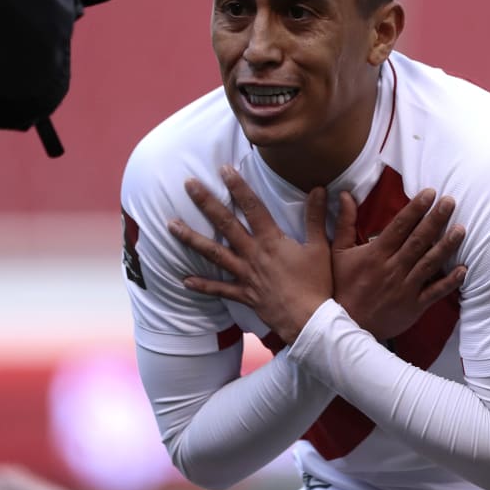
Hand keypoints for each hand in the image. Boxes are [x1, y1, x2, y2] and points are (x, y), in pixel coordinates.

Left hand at [168, 165, 331, 344]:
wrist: (310, 321)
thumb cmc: (316, 284)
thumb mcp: (319, 247)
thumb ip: (316, 217)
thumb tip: (319, 189)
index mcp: (271, 240)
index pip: (252, 207)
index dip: (238, 186)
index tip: (224, 169)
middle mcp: (253, 254)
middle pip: (225, 224)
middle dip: (206, 202)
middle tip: (188, 184)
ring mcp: (245, 274)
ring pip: (213, 253)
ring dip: (190, 238)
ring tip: (170, 225)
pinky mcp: (243, 294)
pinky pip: (219, 289)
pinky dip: (202, 285)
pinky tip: (184, 280)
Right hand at [331, 189, 465, 339]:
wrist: (344, 324)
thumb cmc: (340, 286)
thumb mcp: (337, 252)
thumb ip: (345, 223)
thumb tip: (344, 195)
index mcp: (376, 254)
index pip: (400, 226)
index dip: (415, 208)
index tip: (429, 193)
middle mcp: (393, 268)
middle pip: (419, 240)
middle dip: (436, 219)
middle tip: (450, 201)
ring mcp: (406, 287)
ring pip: (431, 263)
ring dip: (447, 245)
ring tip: (461, 228)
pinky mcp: (414, 306)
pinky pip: (436, 292)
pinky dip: (451, 281)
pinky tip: (464, 269)